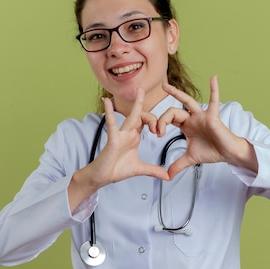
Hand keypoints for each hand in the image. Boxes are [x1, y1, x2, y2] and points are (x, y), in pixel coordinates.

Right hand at [68, 88, 170, 210]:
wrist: (102, 177)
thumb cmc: (116, 170)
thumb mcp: (139, 169)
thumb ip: (153, 170)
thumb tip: (167, 176)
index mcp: (133, 137)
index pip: (146, 122)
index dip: (155, 123)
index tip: (160, 133)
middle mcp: (127, 133)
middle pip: (141, 117)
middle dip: (151, 116)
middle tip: (158, 125)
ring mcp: (120, 135)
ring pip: (130, 117)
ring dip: (136, 104)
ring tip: (140, 90)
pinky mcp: (112, 139)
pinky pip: (111, 124)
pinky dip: (109, 113)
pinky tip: (107, 102)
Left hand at [157, 76, 258, 177]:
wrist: (227, 154)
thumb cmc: (212, 151)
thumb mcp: (190, 158)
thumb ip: (178, 165)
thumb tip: (168, 176)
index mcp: (186, 125)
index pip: (168, 119)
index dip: (160, 124)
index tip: (157, 134)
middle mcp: (192, 118)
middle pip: (173, 112)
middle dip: (163, 119)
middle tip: (158, 130)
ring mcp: (202, 115)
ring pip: (187, 102)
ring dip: (176, 93)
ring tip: (165, 86)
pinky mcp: (213, 116)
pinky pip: (214, 101)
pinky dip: (214, 89)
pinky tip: (213, 79)